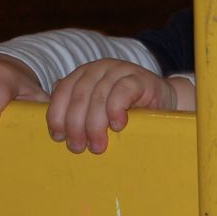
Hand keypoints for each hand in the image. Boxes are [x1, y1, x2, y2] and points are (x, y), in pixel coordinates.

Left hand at [47, 60, 189, 153]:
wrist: (162, 103)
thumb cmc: (126, 111)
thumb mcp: (97, 110)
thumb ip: (76, 110)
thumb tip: (54, 125)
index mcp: (84, 74)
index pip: (63, 91)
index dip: (57, 114)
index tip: (58, 136)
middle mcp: (99, 68)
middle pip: (79, 95)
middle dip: (76, 124)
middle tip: (78, 147)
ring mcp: (120, 70)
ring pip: (99, 95)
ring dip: (95, 124)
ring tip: (98, 145)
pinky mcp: (140, 78)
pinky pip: (123, 91)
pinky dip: (116, 109)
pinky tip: (117, 125)